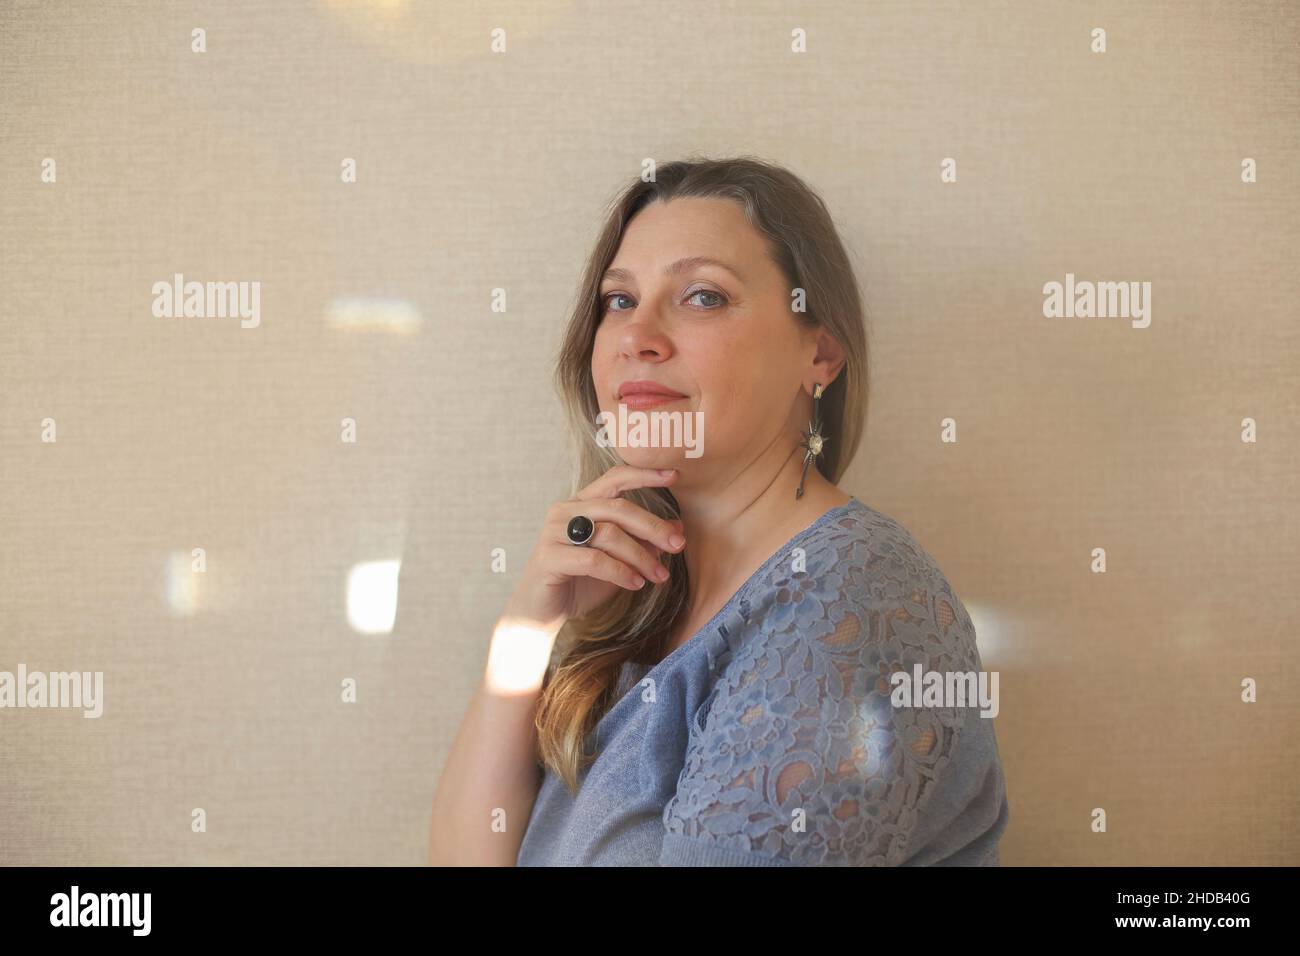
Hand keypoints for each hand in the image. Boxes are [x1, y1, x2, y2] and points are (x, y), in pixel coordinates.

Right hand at [501, 465, 685, 634]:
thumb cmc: (580, 583)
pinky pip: (593, 559)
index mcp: (581, 504)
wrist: (541, 614)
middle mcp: (565, 512)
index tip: (674, 475)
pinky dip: (620, 571)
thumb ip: (642, 542)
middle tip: (678, 545)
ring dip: (641, 556)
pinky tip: (636, 584)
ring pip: (609, 534)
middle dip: (652, 526)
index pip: (614, 479)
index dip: (644, 475)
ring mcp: (554, 533)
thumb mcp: (619, 561)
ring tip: (659, 575)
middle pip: (618, 508)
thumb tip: (677, 528)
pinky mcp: (549, 557)